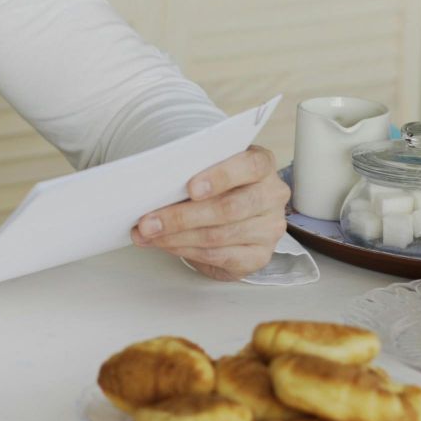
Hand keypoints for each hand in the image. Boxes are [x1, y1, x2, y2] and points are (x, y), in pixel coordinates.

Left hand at [131, 145, 287, 280]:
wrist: (237, 222)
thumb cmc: (220, 188)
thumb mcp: (210, 171)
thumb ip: (193, 173)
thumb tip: (153, 189)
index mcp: (262, 164)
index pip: (251, 165)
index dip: (221, 176)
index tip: (190, 188)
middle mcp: (272, 195)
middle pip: (229, 208)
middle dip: (182, 216)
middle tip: (148, 221)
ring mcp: (269, 228)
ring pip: (219, 235)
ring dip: (177, 236)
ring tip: (149, 234)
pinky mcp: (259, 256)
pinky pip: (218, 255)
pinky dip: (186, 250)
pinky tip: (166, 245)